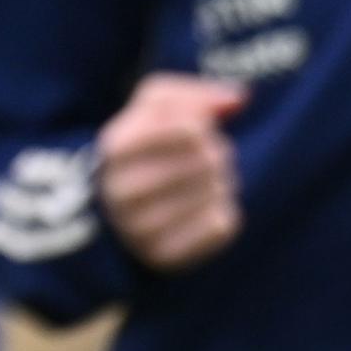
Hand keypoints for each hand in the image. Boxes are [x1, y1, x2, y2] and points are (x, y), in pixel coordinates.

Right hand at [96, 75, 247, 269]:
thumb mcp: (152, 107)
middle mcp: (122, 190)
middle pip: (207, 160)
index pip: (189, 129)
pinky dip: (222, 212)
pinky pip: (221, 226)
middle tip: (205, 159)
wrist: (112, 208)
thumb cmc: (141, 148)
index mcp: (115, 148)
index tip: (195, 132)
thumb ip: (194, 94)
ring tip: (203, 182)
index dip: (203, 126)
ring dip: (220, 183)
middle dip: (216, 154)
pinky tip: (203, 208)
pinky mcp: (163, 256)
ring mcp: (140, 228)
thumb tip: (239, 99)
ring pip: (216, 192)